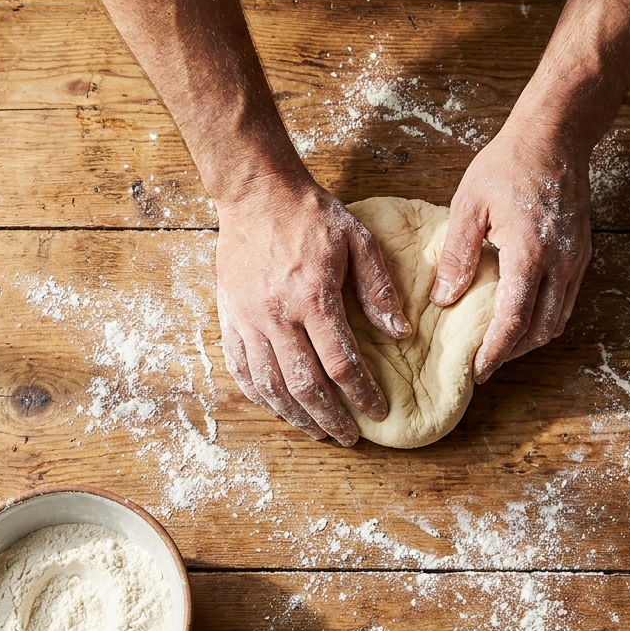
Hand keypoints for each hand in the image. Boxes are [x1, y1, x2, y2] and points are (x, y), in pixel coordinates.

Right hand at [216, 174, 411, 445]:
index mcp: (312, 296)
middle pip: (304, 385)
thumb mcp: (358, 240)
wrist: (255, 193)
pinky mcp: (230, 317)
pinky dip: (260, 396)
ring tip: (316, 432)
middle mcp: (277, 315)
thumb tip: (399, 333)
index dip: (362, 394)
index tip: (378, 412)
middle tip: (348, 437)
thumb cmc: (310, 214)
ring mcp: (248, 319)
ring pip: (270, 385)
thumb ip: (378, 288)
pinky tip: (278, 408)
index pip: (341, 363)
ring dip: (295, 416)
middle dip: (329, 418)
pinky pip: (241, 369)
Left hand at [431, 120, 592, 382]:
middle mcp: (560, 263)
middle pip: (541, 329)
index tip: (476, 370)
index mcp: (530, 252)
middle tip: (482, 364)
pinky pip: (565, 301)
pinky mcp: (581, 254)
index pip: (514, 319)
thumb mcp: (469, 204)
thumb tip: (443, 300)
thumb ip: (457, 255)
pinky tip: (518, 317)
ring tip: (498, 347)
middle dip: (512, 353)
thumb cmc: (508, 164)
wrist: (555, 136)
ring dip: (529, 339)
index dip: (495, 350)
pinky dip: (542, 318)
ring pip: (557, 319)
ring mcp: (576, 260)